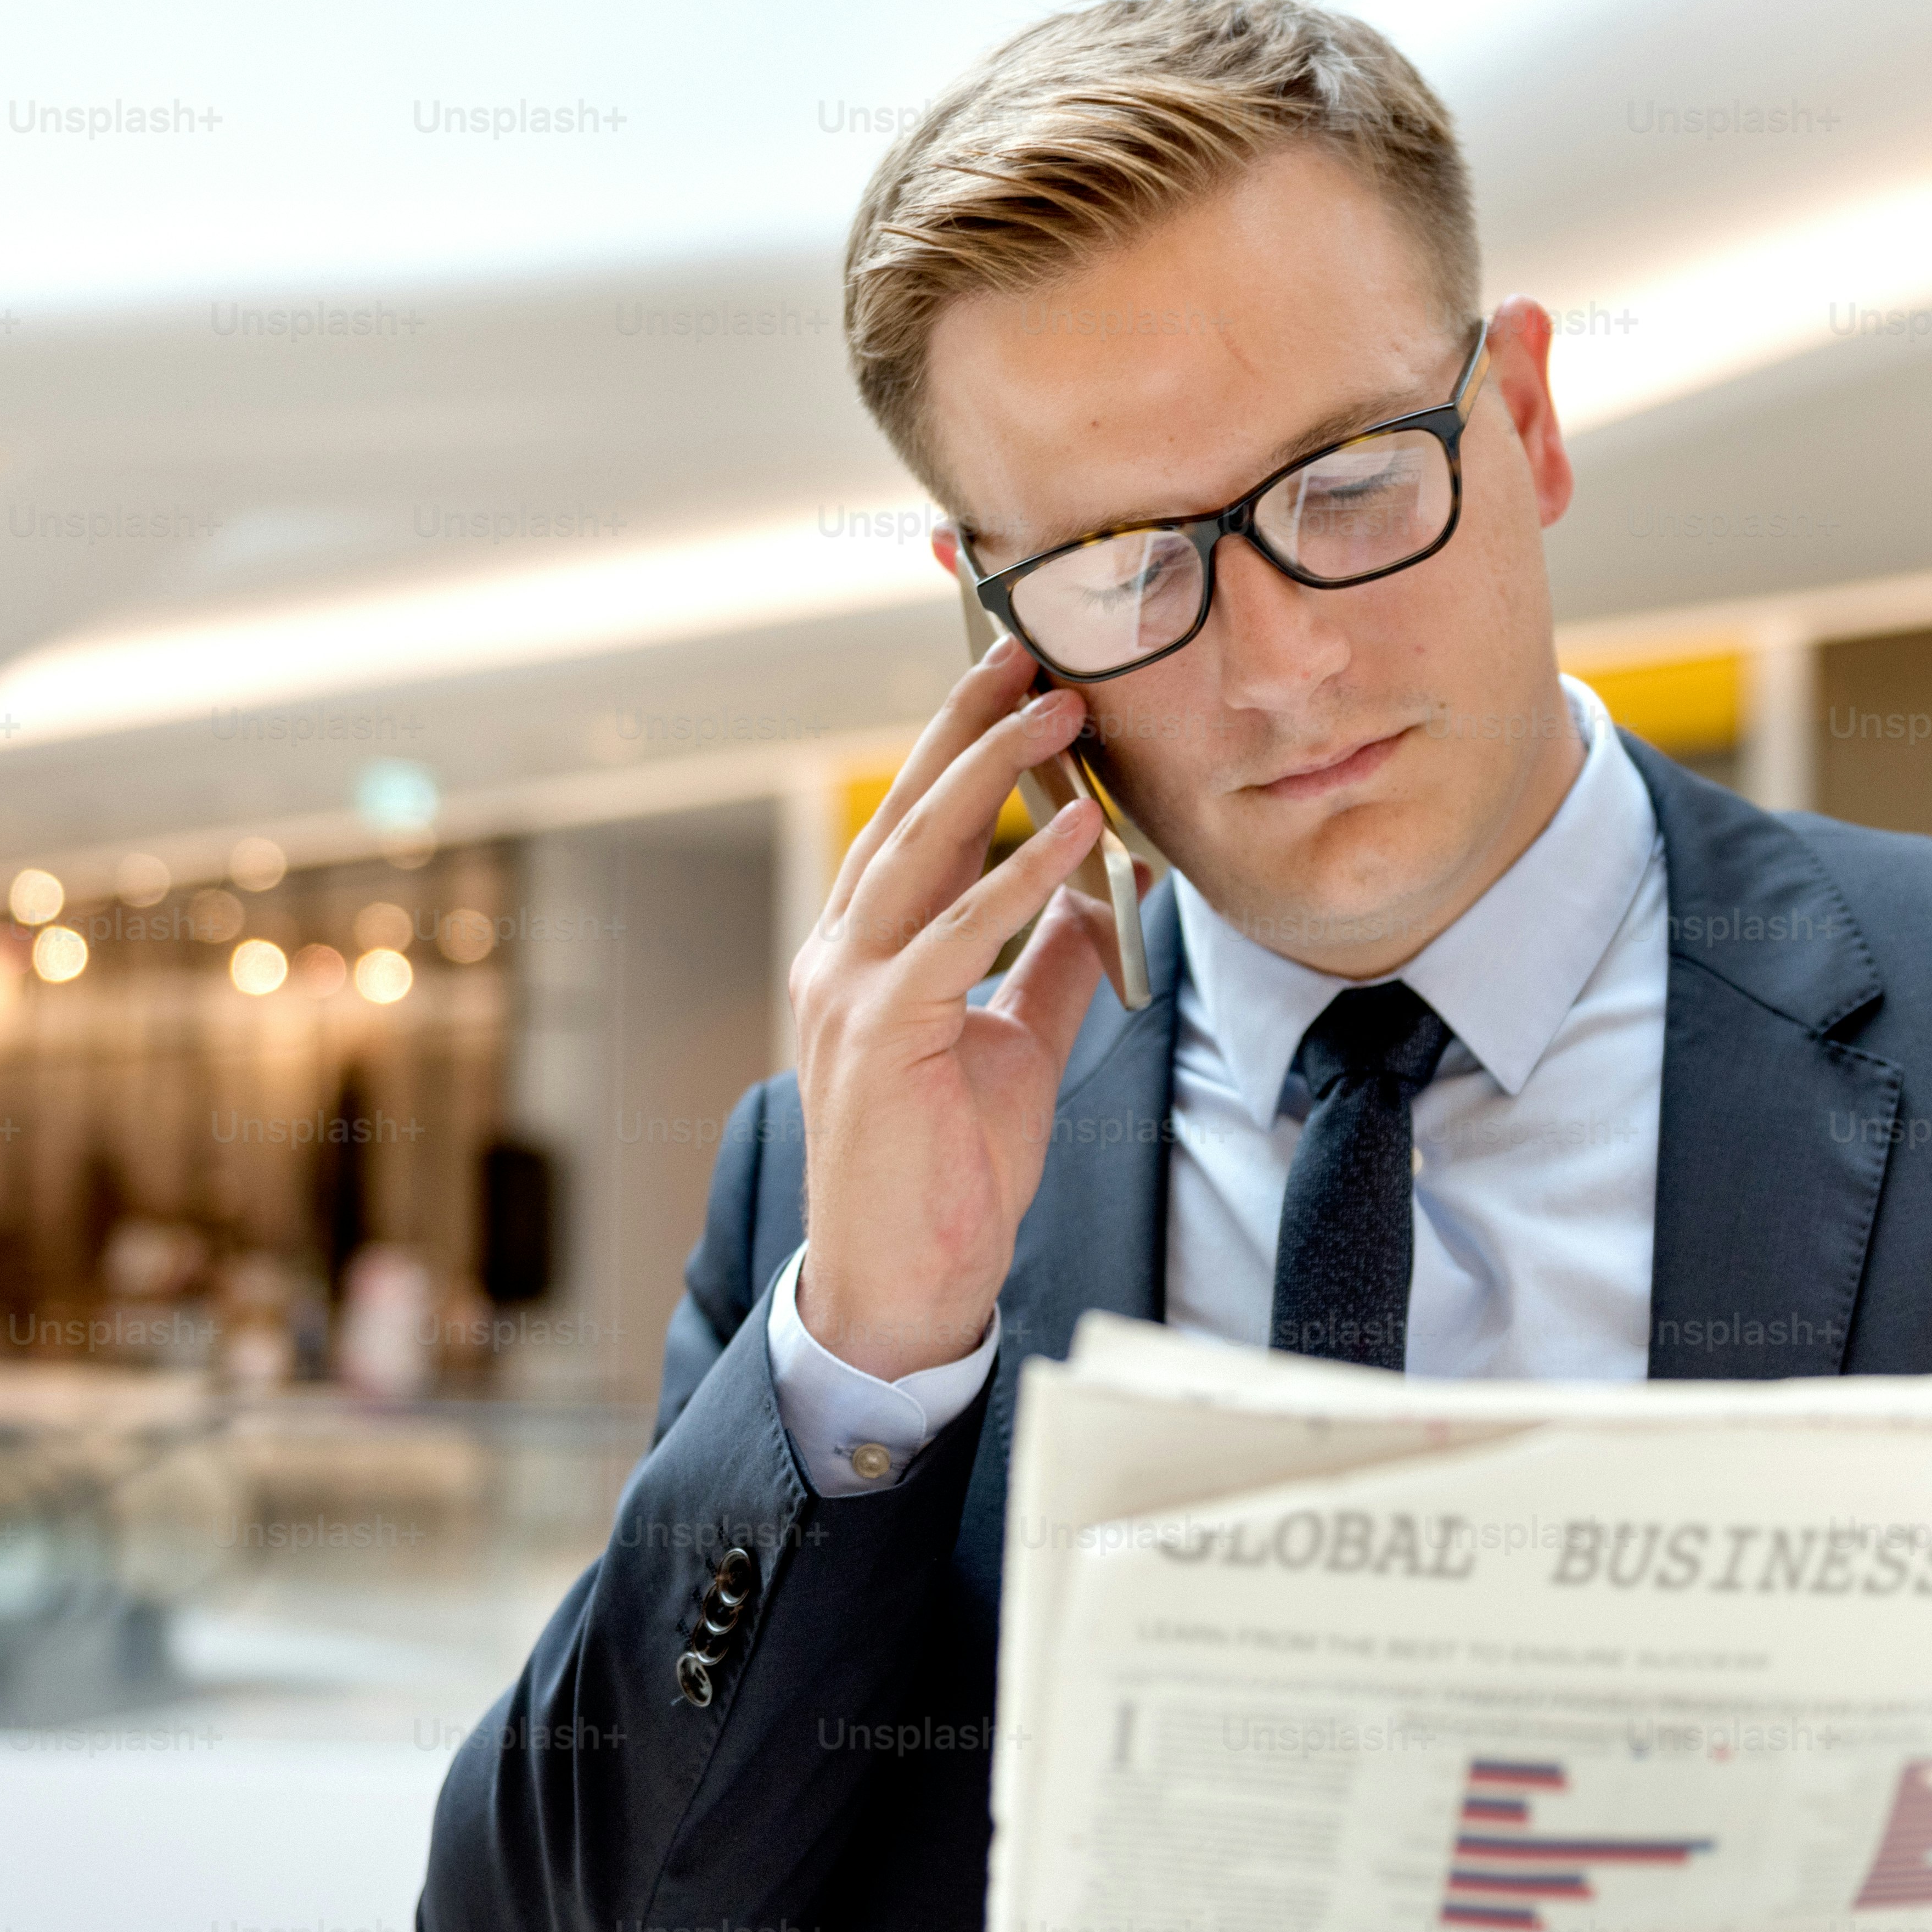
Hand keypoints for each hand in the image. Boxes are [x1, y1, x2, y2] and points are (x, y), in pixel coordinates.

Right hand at [788, 632, 1128, 1378]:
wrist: (904, 1283)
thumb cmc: (949, 1172)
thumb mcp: (1014, 1046)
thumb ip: (1043, 966)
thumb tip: (1089, 895)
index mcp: (866, 951)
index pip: (914, 822)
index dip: (960, 741)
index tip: (1017, 673)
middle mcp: (842, 955)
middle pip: (909, 808)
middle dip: (972, 719)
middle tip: (1036, 648)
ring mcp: (849, 991)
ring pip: (922, 849)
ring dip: (997, 768)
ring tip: (1064, 706)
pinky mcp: (880, 1037)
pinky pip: (956, 936)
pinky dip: (1018, 877)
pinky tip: (1075, 831)